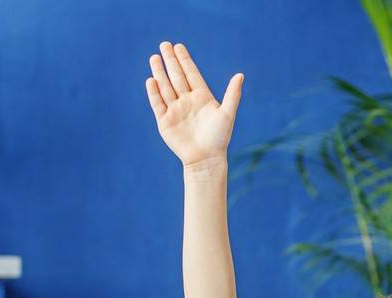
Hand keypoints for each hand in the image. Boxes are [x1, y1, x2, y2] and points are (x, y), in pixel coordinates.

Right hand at [145, 42, 243, 168]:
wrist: (206, 159)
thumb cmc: (219, 138)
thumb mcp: (227, 114)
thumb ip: (232, 94)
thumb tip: (240, 75)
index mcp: (202, 97)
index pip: (191, 74)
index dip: (185, 60)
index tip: (179, 46)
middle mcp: (187, 101)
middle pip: (177, 77)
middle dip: (170, 61)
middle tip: (164, 44)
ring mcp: (175, 110)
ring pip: (165, 87)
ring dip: (160, 72)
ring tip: (154, 57)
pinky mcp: (165, 121)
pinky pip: (157, 103)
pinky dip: (154, 92)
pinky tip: (151, 80)